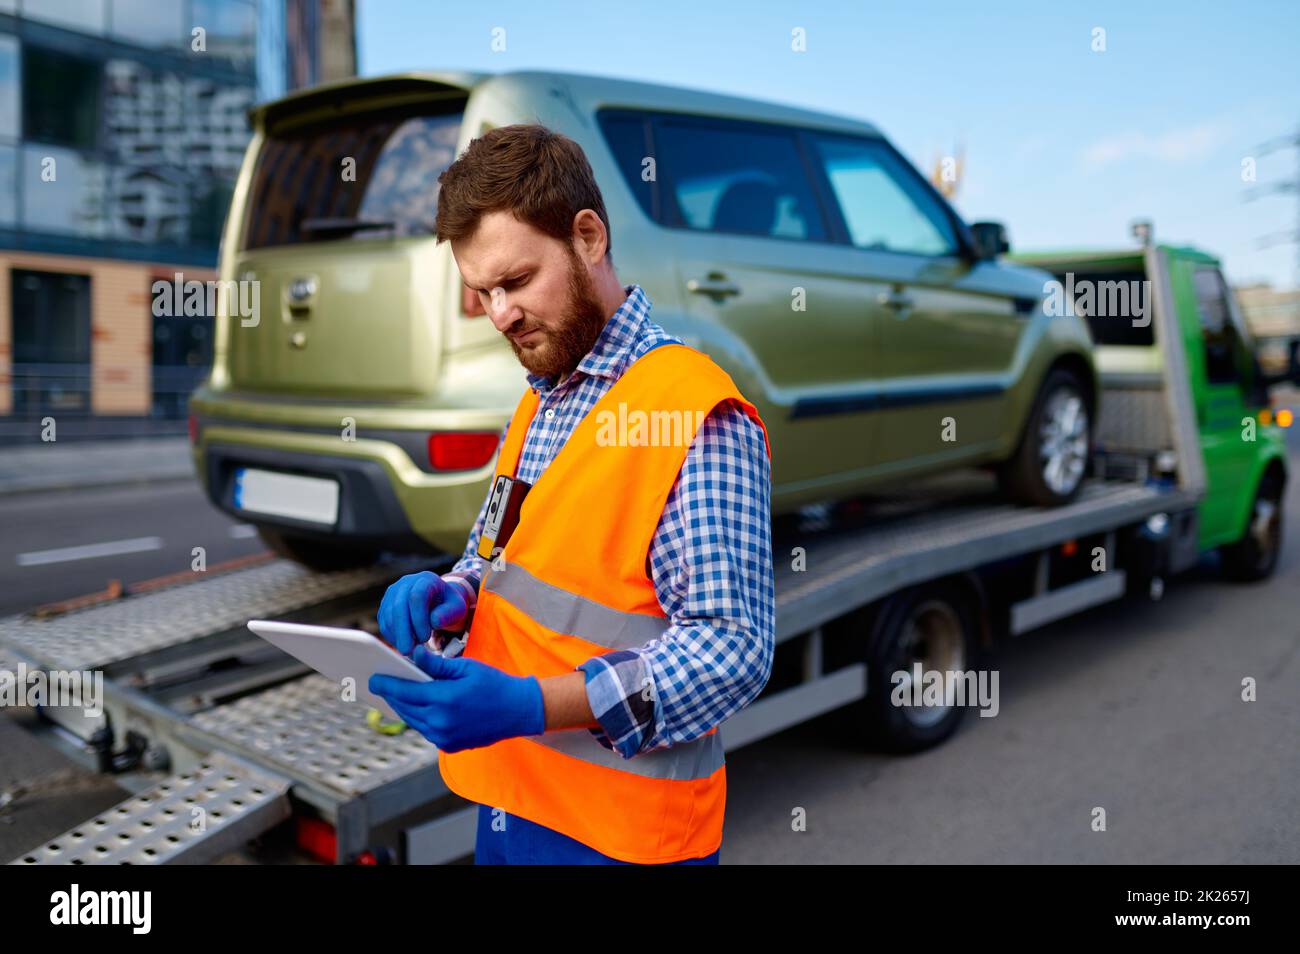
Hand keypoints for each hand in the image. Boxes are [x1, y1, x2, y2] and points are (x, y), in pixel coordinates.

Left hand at [368, 646, 544, 751]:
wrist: (519, 711)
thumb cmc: (494, 684)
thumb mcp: (466, 668)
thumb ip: (436, 664)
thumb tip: (411, 655)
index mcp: (445, 699)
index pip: (405, 692)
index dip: (386, 685)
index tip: (373, 679)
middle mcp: (441, 722)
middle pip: (405, 708)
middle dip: (392, 695)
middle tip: (381, 684)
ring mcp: (445, 737)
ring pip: (413, 721)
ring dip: (404, 707)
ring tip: (395, 694)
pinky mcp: (449, 746)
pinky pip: (426, 730)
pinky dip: (419, 718)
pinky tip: (416, 707)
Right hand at [377, 571, 468, 655]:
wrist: (437, 602)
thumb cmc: (448, 606)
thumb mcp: (457, 608)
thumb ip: (450, 613)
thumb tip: (434, 621)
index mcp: (426, 579)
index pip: (417, 596)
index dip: (419, 619)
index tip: (425, 638)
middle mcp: (405, 583)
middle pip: (399, 606)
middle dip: (404, 631)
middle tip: (409, 651)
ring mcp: (392, 594)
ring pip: (388, 616)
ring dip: (397, 635)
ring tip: (410, 650)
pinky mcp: (385, 606)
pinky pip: (384, 623)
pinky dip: (392, 636)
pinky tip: (403, 645)